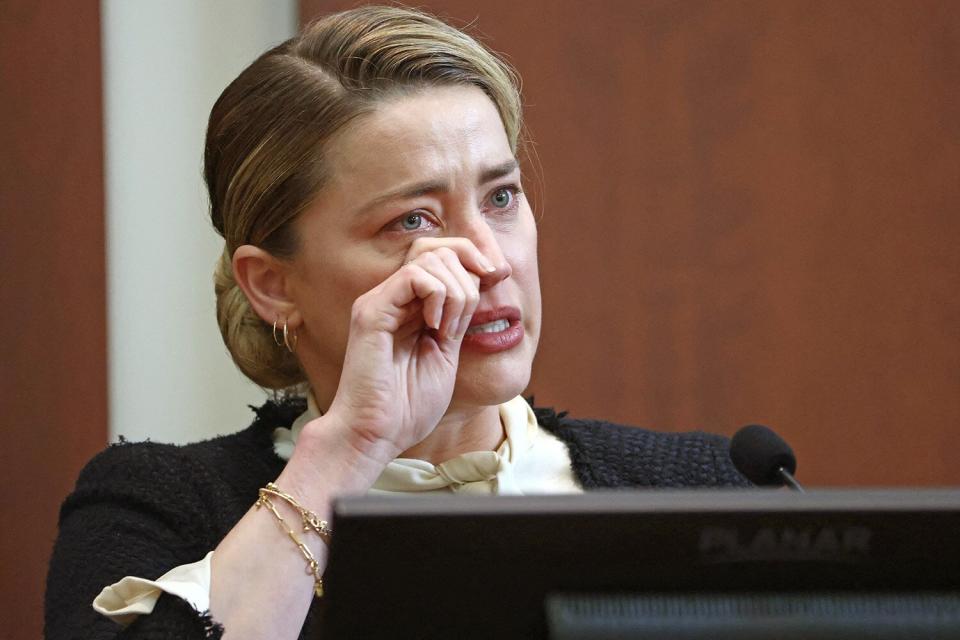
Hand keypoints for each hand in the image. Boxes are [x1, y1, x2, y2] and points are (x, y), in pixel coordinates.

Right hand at [322, 238, 497, 463]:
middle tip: (463, 322)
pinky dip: (438, 295)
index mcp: (409, 306)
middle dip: (469, 276)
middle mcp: (391, 298)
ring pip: (430, 258)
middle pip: (439, 250)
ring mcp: (379, 302)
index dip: (475, 261)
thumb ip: (458, 318)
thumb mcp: (446, 353)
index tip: (497, 281)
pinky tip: (436, 327)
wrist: (379, 435)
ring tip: (448, 329)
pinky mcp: (371, 312)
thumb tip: (481, 282)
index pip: (443, 256)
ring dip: (455, 292)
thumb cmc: (408, 406)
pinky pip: (414, 276)